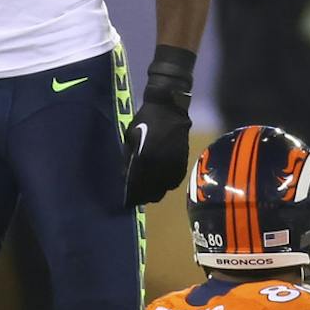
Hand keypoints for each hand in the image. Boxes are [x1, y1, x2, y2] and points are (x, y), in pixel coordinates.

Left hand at [124, 45, 196, 204]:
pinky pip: (175, 181)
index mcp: (144, 159)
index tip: (128, 202)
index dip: (132, 197)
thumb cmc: (145, 120)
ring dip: (156, 191)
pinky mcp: (183, 162)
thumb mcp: (130, 138)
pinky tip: (162, 182)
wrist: (169, 107)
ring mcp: (173, 165)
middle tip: (138, 196)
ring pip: (165, 189)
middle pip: (152, 193)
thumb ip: (128, 159)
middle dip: (144, 197)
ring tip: (149, 190)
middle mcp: (160, 166)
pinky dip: (168, 184)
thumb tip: (126, 177)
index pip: (137, 187)